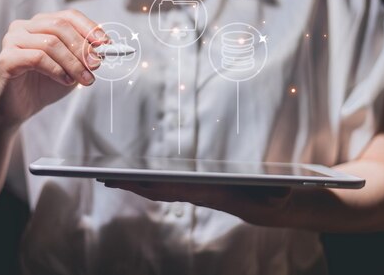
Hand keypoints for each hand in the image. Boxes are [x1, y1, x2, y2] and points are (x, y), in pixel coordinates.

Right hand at [0, 9, 107, 127]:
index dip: (89, 28)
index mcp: (40, 23)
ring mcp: (12, 40)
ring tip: (85, 79)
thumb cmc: (45, 84)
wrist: (20, 107)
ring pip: (50, 43)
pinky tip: (66, 80)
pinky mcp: (7, 58)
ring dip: (73, 62)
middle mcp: (23, 27)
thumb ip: (85, 55)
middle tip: (96, 65)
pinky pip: (37, 58)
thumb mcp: (72, 66)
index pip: (68, 16)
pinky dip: (57, 70)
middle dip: (82, 47)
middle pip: (60, 26)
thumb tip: (104, 47)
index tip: (106, 43)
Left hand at [103, 180, 292, 226]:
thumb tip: (280, 195)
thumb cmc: (271, 196)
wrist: (268, 207)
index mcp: (209, 193)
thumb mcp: (278, 195)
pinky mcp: (193, 188)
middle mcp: (195, 194)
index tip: (132, 181)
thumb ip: (278, 196)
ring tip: (109, 177)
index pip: (176, 189)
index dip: (153, 185)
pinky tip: (134, 177)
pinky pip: (164, 185)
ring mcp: (192, 192)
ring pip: (157, 189)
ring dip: (133, 184)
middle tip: (104, 177)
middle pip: (157, 190)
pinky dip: (146, 181)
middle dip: (131, 185)